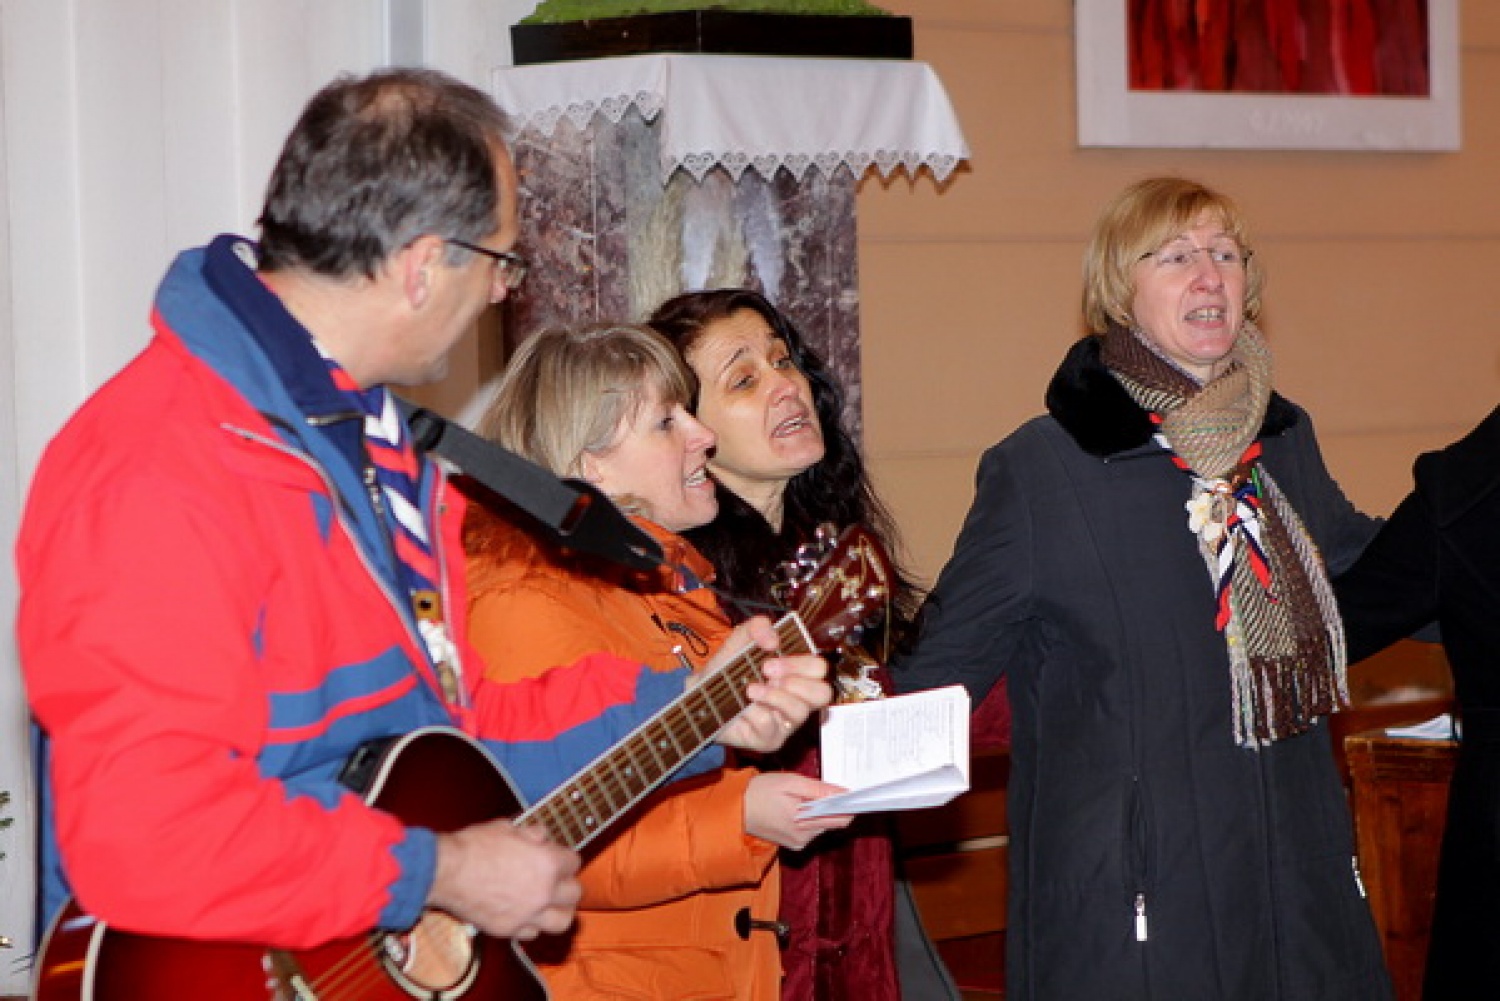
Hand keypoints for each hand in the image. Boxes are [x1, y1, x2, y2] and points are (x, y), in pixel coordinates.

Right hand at [428, 819, 579, 940]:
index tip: (556, 857)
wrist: (446, 871)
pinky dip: (532, 926)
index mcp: (548, 863)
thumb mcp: (507, 828)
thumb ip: (531, 833)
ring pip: (562, 921)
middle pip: (575, 894)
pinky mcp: (508, 930)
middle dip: (567, 885)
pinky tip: (525, 915)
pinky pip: (532, 934)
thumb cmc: (474, 846)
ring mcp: (527, 914)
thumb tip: (541, 836)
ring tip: (552, 905)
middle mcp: (544, 891)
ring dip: (560, 912)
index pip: (574, 862)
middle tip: (558, 881)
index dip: (564, 858)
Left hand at [710, 617, 831, 753]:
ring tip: (750, 689)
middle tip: (766, 672)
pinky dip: (753, 713)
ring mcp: (786, 722)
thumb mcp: (740, 640)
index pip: (819, 668)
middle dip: (794, 680)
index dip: (800, 663)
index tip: (770, 660)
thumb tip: (773, 639)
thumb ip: (757, 627)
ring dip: (773, 696)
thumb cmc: (729, 669)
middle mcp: (798, 698)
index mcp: (797, 674)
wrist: (701, 694)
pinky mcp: (770, 739)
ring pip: (800, 712)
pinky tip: (741, 709)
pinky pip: (770, 727)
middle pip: (822, 693)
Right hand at [744, 771, 854, 849]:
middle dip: (829, 806)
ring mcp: (798, 843)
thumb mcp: (790, 783)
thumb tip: (843, 792)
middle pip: (832, 821)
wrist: (734, 810)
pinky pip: (810, 829)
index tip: (852, 794)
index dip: (848, 806)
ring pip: (821, 825)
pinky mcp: (792, 844)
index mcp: (803, 822)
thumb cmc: (759, 792)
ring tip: (797, 798)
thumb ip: (819, 789)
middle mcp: (803, 838)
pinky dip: (808, 818)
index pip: (841, 819)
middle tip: (813, 790)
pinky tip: (794, 808)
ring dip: (817, 811)